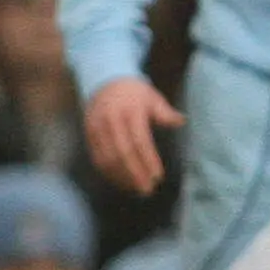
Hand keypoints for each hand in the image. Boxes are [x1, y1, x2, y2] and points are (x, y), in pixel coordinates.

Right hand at [86, 77, 184, 195]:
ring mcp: (97, 128)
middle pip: (122, 153)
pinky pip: (97, 157)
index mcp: (130, 112)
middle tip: (147, 190)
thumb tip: (181, 121)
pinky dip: (108, 172)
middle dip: (135, 174)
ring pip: (107, 158)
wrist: (104, 79)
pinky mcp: (88, 134)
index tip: (157, 177)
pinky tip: (121, 181)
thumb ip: (164, 112)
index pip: (139, 141)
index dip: (148, 161)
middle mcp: (111, 121)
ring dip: (121, 177)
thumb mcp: (152, 97)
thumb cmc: (135, 92)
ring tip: (136, 189)